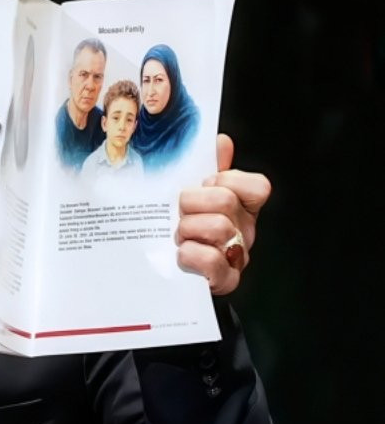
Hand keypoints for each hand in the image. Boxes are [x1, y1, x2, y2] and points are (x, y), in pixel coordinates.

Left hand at [176, 134, 270, 294]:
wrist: (166, 274)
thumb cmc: (181, 229)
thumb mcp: (193, 194)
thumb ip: (209, 167)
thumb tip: (220, 141)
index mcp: (242, 207)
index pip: (256, 186)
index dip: (226, 180)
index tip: (206, 185)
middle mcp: (245, 230)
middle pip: (225, 200)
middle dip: (192, 203)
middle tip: (180, 213)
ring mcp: (238, 257)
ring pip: (217, 227)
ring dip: (186, 230)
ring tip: (178, 237)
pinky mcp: (224, 281)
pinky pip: (211, 260)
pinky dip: (190, 255)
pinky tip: (181, 255)